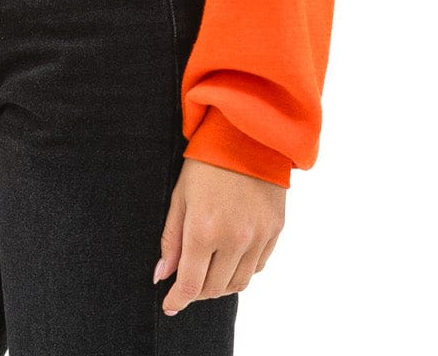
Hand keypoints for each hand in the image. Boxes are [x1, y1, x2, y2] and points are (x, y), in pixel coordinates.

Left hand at [155, 156, 285, 311]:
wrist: (247, 133)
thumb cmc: (206, 161)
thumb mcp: (180, 196)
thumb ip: (171, 240)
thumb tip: (162, 276)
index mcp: (203, 229)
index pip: (190, 284)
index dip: (178, 300)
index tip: (170, 305)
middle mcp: (233, 239)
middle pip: (214, 289)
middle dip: (197, 290)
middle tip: (187, 280)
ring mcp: (258, 236)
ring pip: (238, 284)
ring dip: (220, 284)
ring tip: (209, 270)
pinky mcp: (275, 231)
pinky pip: (257, 266)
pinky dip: (242, 269)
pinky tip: (231, 256)